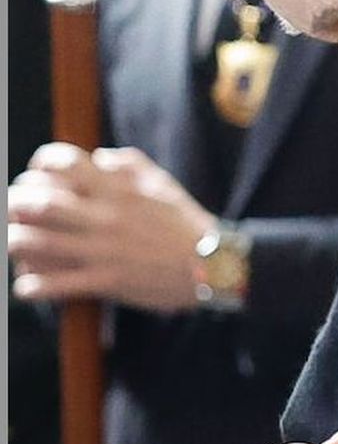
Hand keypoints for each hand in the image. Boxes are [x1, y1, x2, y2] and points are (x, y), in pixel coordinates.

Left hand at [8, 142, 216, 311]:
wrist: (211, 264)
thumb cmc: (184, 222)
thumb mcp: (162, 183)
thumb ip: (129, 164)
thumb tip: (97, 157)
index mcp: (119, 190)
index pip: (67, 165)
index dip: (42, 163)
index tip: (36, 170)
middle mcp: (106, 218)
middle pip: (41, 204)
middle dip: (16, 203)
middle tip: (13, 206)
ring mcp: (103, 251)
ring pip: (39, 245)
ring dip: (16, 242)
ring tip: (14, 242)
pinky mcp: (105, 282)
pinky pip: (56, 285)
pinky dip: (32, 286)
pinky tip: (25, 285)